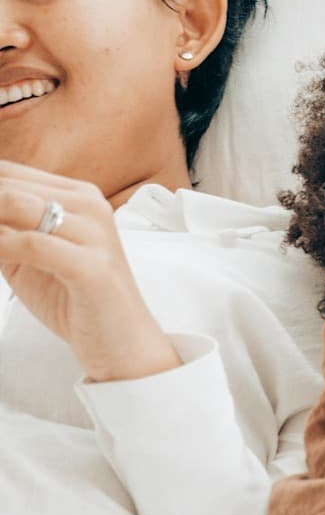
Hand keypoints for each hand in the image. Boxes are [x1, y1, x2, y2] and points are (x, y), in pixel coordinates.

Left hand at [0, 161, 179, 381]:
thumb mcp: (29, 256)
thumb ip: (3, 230)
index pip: (7, 173)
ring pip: (14, 204)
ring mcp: (94, 233)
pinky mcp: (92, 266)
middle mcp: (90, 206)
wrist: (123, 342)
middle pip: (7, 185)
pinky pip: (30, 244)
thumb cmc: (77, 300)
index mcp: (78, 196)